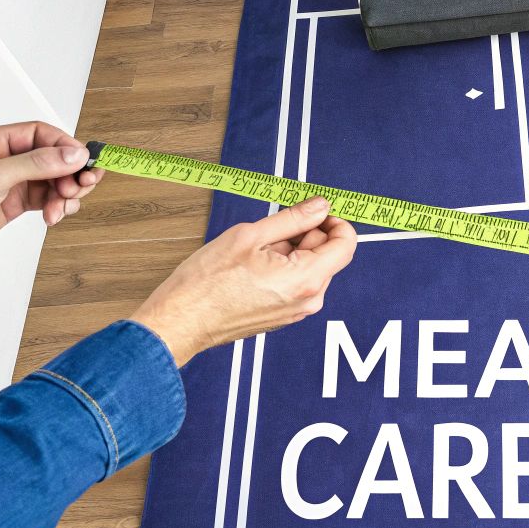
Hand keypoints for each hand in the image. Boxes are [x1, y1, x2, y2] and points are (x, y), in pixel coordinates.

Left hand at [0, 122, 103, 266]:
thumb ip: (35, 164)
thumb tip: (71, 154)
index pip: (37, 134)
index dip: (63, 145)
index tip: (82, 160)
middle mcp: (0, 160)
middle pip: (48, 158)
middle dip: (68, 172)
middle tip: (82, 185)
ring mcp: (5, 183)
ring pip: (48, 181)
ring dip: (63, 193)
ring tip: (64, 206)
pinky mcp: (8, 205)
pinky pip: (41, 200)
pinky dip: (54, 207)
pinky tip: (53, 215)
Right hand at [130, 197, 357, 364]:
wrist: (182, 321)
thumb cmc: (208, 282)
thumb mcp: (251, 236)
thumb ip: (293, 219)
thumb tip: (320, 206)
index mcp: (306, 279)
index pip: (346, 244)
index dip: (335, 220)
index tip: (317, 210)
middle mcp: (309, 300)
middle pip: (328, 255)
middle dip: (308, 234)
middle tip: (273, 227)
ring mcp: (297, 311)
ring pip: (311, 267)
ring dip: (293, 250)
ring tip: (257, 250)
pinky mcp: (284, 315)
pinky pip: (296, 282)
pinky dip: (285, 267)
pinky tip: (254, 266)